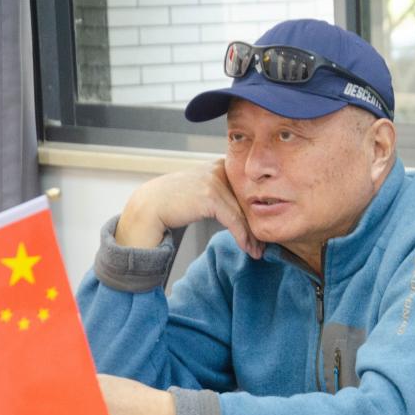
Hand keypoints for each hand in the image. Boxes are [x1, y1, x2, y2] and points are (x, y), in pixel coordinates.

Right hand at [115, 159, 263, 258]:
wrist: (149, 206)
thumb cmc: (176, 201)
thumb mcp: (205, 189)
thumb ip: (225, 192)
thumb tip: (249, 207)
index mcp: (222, 163)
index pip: (249, 190)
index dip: (257, 211)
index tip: (265, 230)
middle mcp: (221, 168)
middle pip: (248, 201)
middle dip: (257, 224)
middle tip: (265, 245)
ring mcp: (215, 180)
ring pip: (243, 212)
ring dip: (252, 236)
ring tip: (258, 251)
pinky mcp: (211, 196)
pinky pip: (234, 220)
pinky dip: (242, 237)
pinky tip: (248, 249)